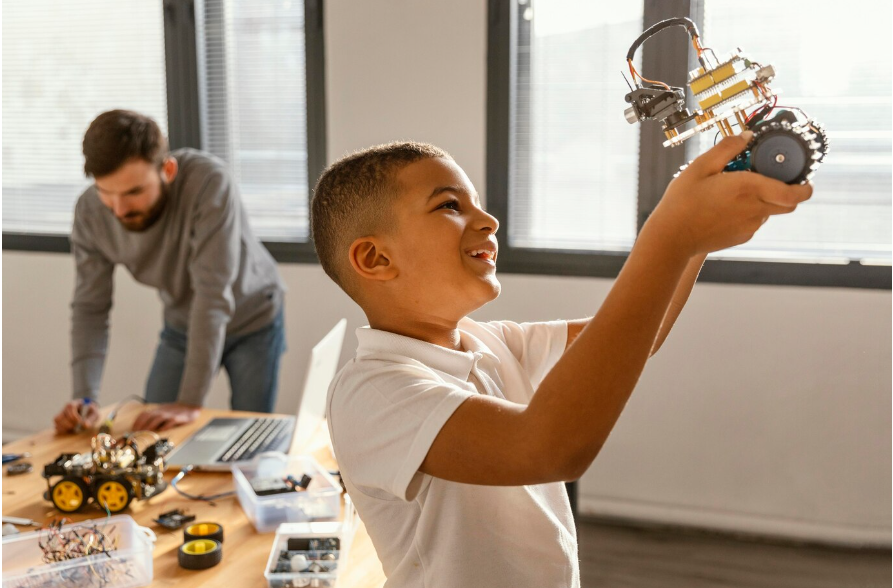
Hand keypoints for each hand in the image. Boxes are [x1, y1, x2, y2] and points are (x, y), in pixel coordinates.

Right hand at [54, 399, 99, 433]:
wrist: (88, 411)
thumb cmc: (91, 412)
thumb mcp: (95, 414)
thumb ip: (91, 419)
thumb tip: (85, 425)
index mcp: (75, 403)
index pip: (70, 407)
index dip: (74, 416)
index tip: (80, 421)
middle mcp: (66, 408)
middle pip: (62, 415)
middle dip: (69, 423)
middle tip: (76, 426)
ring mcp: (61, 414)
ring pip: (57, 420)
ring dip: (64, 427)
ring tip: (72, 429)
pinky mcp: (60, 421)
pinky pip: (56, 425)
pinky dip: (61, 430)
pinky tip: (68, 431)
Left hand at [131, 403, 199, 431]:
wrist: (191, 406)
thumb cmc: (177, 411)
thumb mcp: (164, 412)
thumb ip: (155, 417)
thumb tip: (144, 427)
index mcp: (158, 410)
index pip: (144, 414)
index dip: (137, 422)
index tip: (132, 429)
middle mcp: (162, 411)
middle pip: (148, 417)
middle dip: (141, 425)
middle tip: (136, 434)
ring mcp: (169, 414)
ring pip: (157, 419)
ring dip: (150, 426)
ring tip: (146, 433)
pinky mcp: (177, 418)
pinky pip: (169, 422)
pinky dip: (164, 427)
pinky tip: (161, 432)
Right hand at [647, 131, 813, 256]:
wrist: (671, 237)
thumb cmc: (682, 202)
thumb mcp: (701, 166)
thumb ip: (727, 148)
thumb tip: (746, 136)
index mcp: (749, 188)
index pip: (794, 193)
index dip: (805, 187)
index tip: (802, 178)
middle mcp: (754, 209)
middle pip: (788, 204)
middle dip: (786, 191)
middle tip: (768, 178)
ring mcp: (749, 226)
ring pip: (769, 211)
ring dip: (762, 200)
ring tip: (736, 192)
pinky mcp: (740, 237)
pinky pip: (753, 222)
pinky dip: (748, 212)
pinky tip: (725, 207)